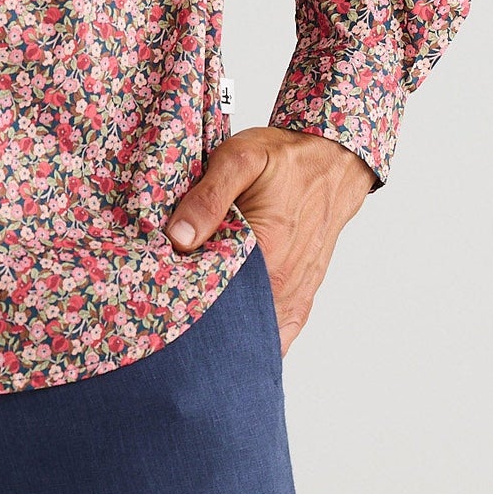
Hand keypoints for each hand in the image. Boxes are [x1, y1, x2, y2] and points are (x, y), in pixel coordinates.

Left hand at [169, 126, 375, 353]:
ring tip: (197, 314)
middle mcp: (283, 284)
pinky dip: (255, 335)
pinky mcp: (302, 296)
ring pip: (254, 331)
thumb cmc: (286, 158)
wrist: (334, 161)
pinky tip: (232, 329)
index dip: (180, 296)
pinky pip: (278, 333)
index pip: (211, 297)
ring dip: (225, 328)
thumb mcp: (241, 159)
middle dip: (199, 317)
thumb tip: (178, 237)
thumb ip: (208, 197)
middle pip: (230, 321)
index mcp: (266, 254)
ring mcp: (294, 294)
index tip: (158, 287)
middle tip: (171, 301)